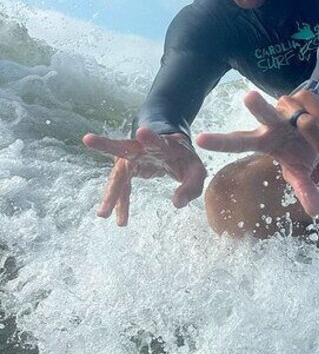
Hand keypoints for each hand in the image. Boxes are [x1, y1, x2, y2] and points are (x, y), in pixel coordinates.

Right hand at [82, 127, 206, 225]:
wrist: (171, 150)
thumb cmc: (185, 160)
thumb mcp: (196, 171)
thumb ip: (192, 186)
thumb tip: (178, 204)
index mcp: (164, 144)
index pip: (157, 140)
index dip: (150, 137)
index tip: (141, 133)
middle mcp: (142, 148)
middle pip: (124, 147)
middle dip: (106, 145)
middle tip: (88, 140)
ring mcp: (131, 159)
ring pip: (117, 174)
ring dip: (110, 194)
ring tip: (102, 214)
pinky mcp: (126, 169)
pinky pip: (121, 188)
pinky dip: (120, 203)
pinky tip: (120, 220)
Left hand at [195, 90, 318, 215]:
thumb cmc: (301, 148)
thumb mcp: (300, 172)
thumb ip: (304, 189)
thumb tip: (315, 212)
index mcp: (263, 140)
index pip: (238, 141)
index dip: (220, 142)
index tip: (199, 139)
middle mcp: (272, 121)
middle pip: (264, 113)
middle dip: (258, 106)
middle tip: (248, 97)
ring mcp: (288, 106)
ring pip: (306, 124)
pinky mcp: (306, 96)